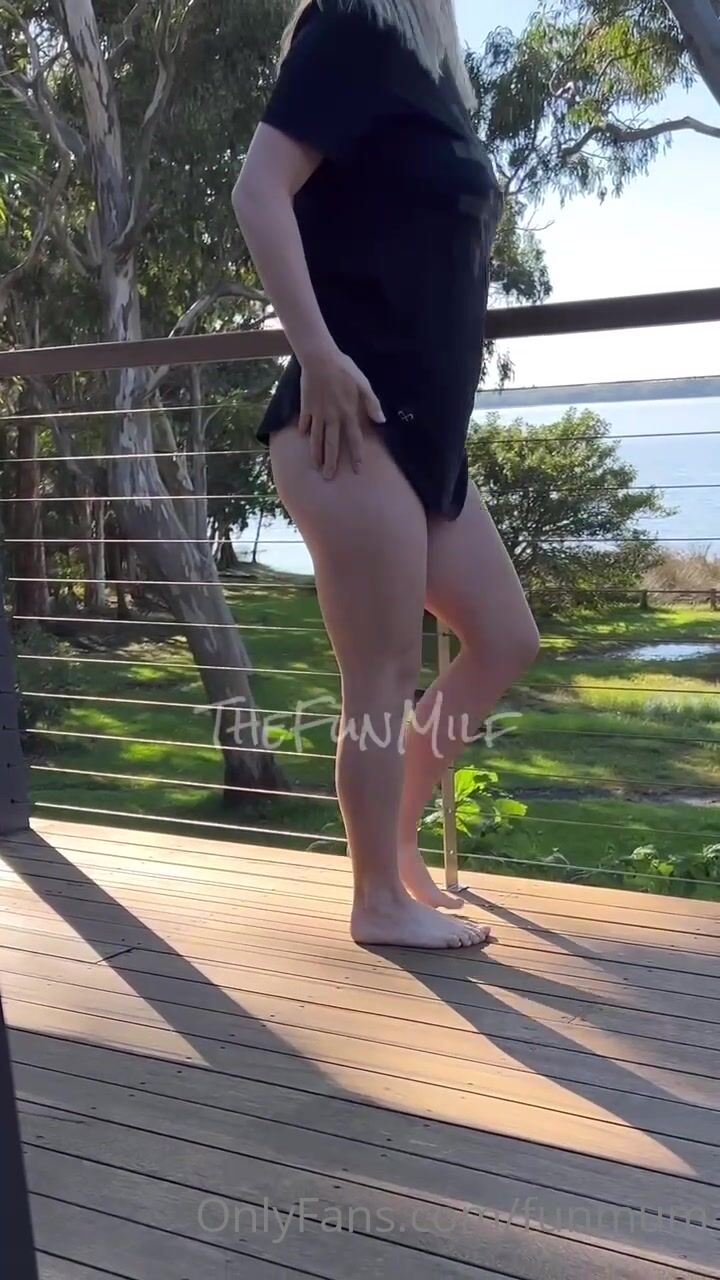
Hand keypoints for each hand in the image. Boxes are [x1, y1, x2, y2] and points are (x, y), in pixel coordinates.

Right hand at [298, 346, 384, 478]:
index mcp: (348, 413)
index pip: (354, 439)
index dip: (356, 455)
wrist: (320, 359)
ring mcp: (317, 413)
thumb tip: (381, 420)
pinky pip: (305, 423)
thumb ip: (372, 403)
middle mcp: (332, 417)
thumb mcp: (363, 384)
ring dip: (316, 454)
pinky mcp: (306, 407)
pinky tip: (304, 438)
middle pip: (331, 444)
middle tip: (328, 477)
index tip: (357, 470)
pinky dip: (304, 431)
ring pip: (316, 438)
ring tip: (316, 466)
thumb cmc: (344, 369)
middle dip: (331, 462)